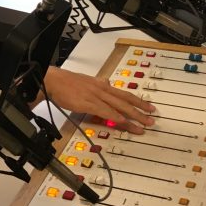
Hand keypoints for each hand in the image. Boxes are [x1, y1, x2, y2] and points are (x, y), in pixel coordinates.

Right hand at [42, 67, 156, 134]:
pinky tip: (123, 122)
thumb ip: (98, 83)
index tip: (149, 107)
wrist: (53, 81)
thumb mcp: (87, 81)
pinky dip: (115, 117)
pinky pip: (105, 111)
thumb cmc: (67, 82)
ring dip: (132, 116)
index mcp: (102, 84)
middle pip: (125, 100)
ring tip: (142, 125)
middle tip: (152, 118)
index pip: (124, 93)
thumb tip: (107, 83)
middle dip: (140, 110)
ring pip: (118, 107)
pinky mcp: (88, 103)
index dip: (138, 101)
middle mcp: (102, 89)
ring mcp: (96, 96)